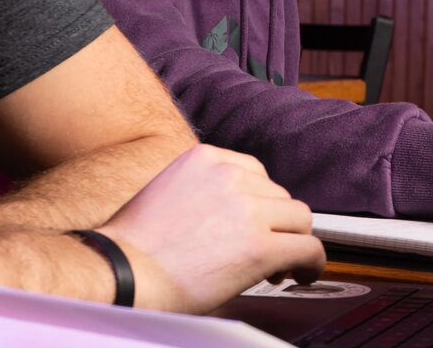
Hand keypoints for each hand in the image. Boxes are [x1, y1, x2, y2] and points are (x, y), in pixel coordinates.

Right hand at [99, 144, 325, 312]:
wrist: (121, 274)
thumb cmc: (133, 247)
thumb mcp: (167, 192)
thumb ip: (203, 191)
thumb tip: (231, 214)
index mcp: (206, 158)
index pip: (256, 173)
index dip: (260, 203)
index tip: (257, 223)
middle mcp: (230, 176)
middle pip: (279, 196)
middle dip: (274, 224)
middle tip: (264, 251)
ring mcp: (248, 209)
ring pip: (299, 219)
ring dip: (292, 241)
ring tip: (279, 265)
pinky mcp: (260, 247)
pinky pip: (309, 248)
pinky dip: (312, 264)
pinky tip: (303, 274)